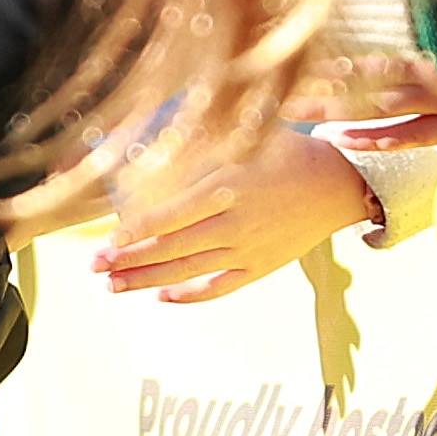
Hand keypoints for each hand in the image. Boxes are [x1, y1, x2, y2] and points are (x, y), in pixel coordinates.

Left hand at [97, 129, 381, 302]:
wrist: (342, 184)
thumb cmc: (292, 152)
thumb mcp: (250, 139)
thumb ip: (206, 145)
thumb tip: (160, 141)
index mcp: (227, 188)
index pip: (169, 216)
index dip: (134, 231)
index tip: (105, 240)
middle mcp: (234, 224)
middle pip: (170, 248)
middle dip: (127, 259)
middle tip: (94, 266)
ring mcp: (246, 252)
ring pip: (187, 272)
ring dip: (145, 280)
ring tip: (113, 286)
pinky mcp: (259, 268)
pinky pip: (218, 288)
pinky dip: (189, 295)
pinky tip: (161, 296)